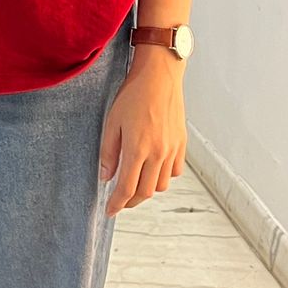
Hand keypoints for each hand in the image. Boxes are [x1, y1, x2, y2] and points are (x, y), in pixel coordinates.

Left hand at [99, 49, 186, 214]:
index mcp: (138, 148)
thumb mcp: (112, 122)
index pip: (127, 188)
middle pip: (145, 191)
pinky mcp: (181, 144)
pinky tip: (153, 168)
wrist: (160, 76)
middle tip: (120, 200)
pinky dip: (163, 176)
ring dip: (147, 189)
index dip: (117, 203)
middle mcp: (158, 152)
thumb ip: (109, 152)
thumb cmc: (133, 95)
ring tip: (135, 182)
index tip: (110, 210)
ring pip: (161, 184)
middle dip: (131, 201)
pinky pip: (174, 171)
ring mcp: (172, 149)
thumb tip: (106, 176)